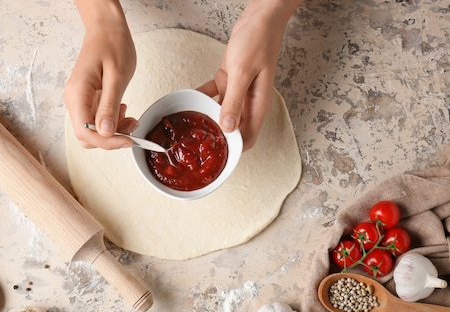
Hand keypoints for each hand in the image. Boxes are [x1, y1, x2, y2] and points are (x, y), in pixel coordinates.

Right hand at [63, 0, 137, 148]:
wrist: (106, 28)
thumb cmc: (112, 44)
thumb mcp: (117, 76)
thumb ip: (110, 106)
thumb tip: (106, 133)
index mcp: (78, 93)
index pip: (86, 132)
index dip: (108, 142)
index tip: (129, 140)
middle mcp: (74, 100)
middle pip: (87, 136)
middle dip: (111, 138)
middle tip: (132, 127)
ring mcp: (79, 101)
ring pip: (93, 130)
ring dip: (113, 131)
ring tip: (130, 116)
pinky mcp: (87, 100)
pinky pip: (96, 120)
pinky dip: (111, 121)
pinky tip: (121, 109)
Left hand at [198, 0, 300, 149]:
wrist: (259, 18)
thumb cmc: (258, 41)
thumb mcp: (242, 73)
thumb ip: (233, 101)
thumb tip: (227, 128)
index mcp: (258, 104)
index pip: (248, 138)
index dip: (234, 150)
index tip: (217, 156)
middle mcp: (249, 102)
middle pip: (233, 130)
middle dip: (218, 138)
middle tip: (197, 145)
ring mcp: (238, 92)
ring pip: (221, 114)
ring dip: (208, 119)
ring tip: (190, 127)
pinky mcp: (229, 80)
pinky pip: (213, 95)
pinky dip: (203, 98)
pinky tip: (190, 100)